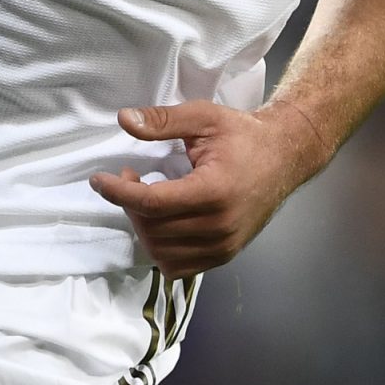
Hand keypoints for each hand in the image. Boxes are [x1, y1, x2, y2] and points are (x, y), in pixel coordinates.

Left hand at [90, 101, 330, 276]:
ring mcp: (223, 246)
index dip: (118, 193)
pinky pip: (179, 267)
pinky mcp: (225, 255)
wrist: (285, 157)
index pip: (152, 203)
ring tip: (146, 199)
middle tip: (129, 178)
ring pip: (161, 253)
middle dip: (129, 204)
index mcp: (214, 190)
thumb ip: (163, 121)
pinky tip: (161, 222)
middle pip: (153, 228)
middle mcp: (219, 225)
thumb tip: (123, 119)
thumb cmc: (243, 135)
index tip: (98, 179)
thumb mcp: (204, 117)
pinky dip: (160, 249)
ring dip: (143, 227)